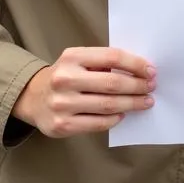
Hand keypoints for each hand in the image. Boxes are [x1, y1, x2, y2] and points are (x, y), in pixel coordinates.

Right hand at [13, 47, 156, 137]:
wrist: (32, 98)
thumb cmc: (65, 76)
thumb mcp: (78, 60)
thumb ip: (103, 62)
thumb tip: (139, 70)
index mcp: (72, 57)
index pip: (112, 57)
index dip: (135, 64)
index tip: (151, 70)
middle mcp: (65, 79)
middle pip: (112, 83)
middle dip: (137, 86)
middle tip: (151, 87)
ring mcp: (62, 104)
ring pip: (108, 105)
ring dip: (132, 104)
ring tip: (145, 102)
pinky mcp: (62, 126)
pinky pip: (97, 123)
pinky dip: (114, 119)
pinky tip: (123, 114)